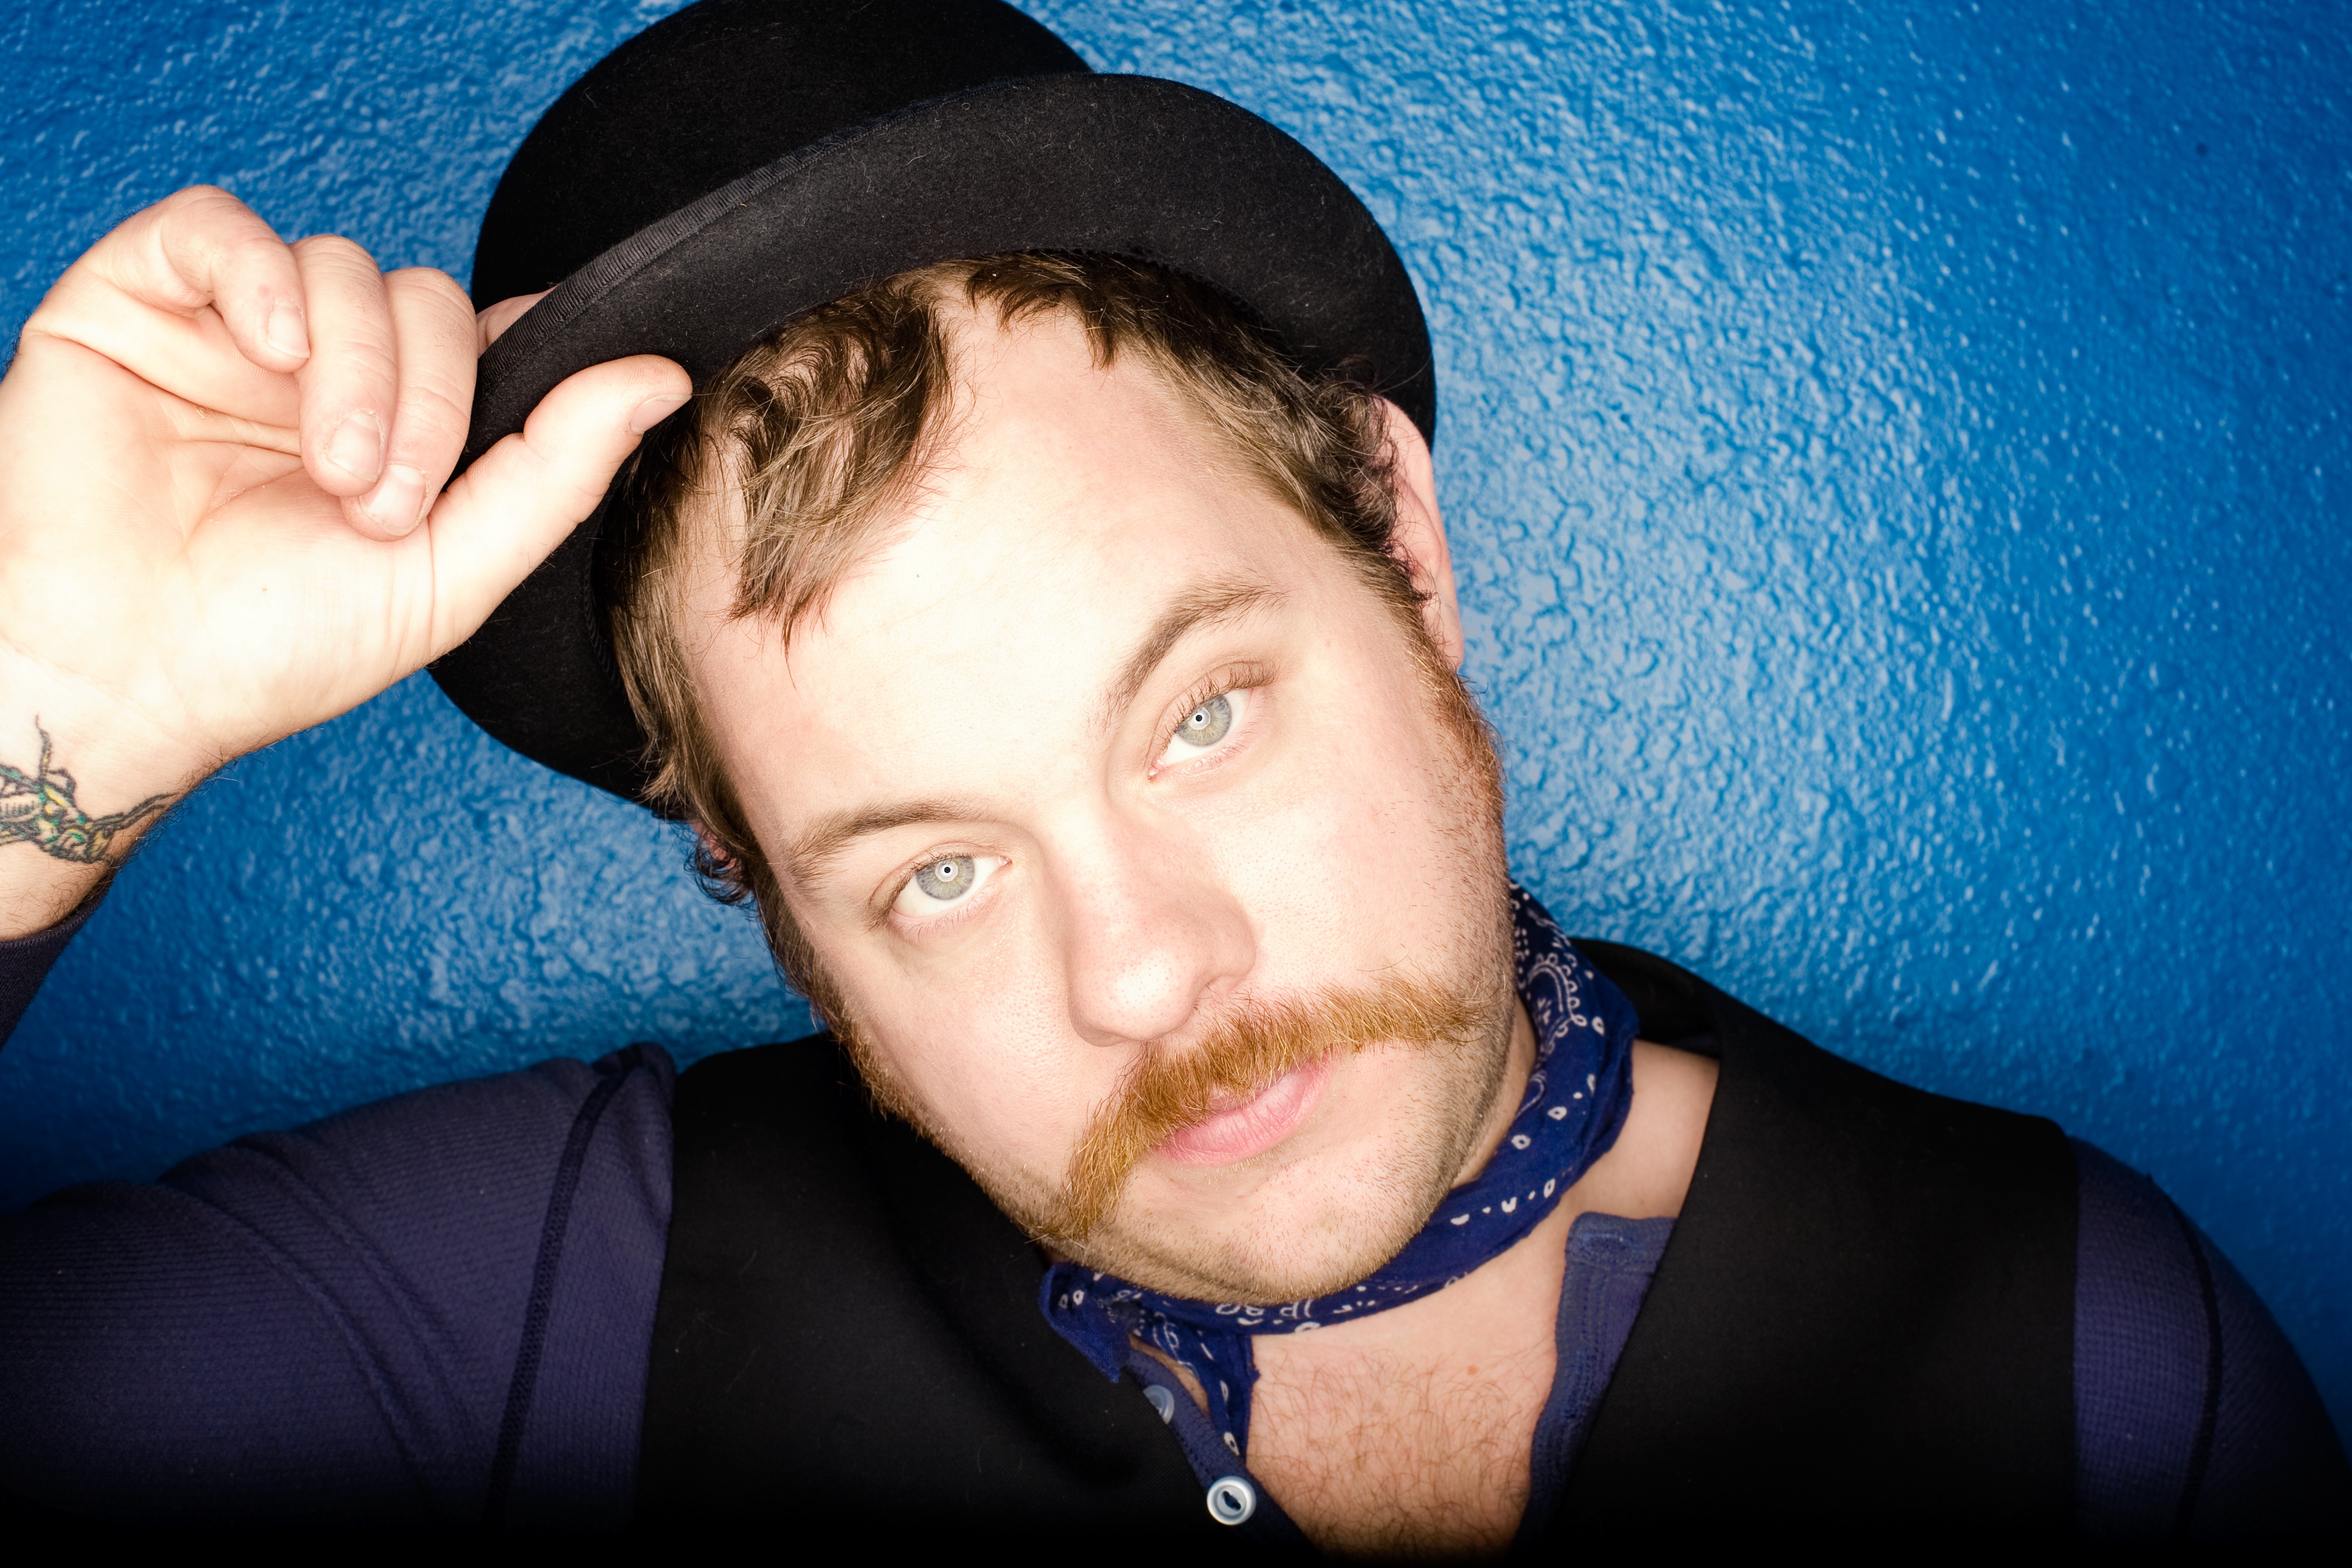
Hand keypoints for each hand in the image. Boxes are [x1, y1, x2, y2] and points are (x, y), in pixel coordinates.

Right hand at [0, 185, 688, 933]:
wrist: (121, 679)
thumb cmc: (272, 645)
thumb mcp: (453, 572)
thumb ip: (558, 469)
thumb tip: (664, 377)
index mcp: (403, 427)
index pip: (493, 342)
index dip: (521, 357)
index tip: (538, 406)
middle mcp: (326, 371)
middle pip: (428, 302)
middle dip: (429, 399)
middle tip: (382, 499)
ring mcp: (235, 331)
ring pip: (342, 265)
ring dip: (356, 367)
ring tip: (328, 469)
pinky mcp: (141, 297)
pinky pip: (217, 226)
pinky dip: (262, 277)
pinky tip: (273, 350)